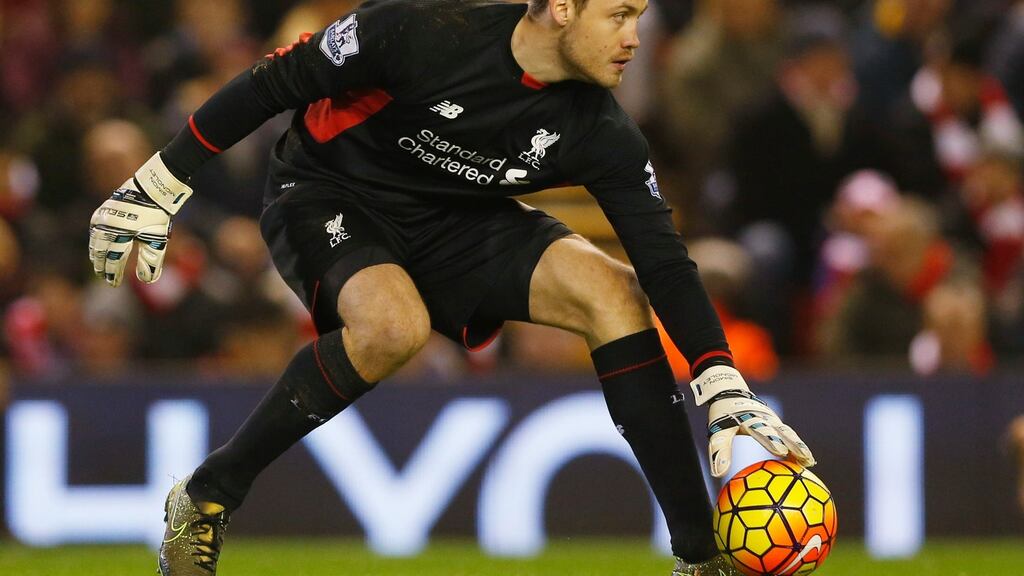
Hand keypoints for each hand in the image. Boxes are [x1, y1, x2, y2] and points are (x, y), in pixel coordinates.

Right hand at [88, 153, 191, 286]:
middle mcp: (108, 226)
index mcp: (121, 234)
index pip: (114, 259)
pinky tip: (96, 246)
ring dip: (96, 254)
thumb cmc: (156, 216)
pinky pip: (95, 229)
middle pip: (101, 251)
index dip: (113, 273)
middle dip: (102, 265)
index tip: (114, 283)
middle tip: (104, 277)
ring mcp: (103, 217)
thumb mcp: (157, 240)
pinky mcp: (103, 210)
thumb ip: (151, 261)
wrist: (151, 189)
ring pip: (95, 241)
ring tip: (97, 265)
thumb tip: (146, 280)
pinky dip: (95, 240)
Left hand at [689, 365, 814, 476]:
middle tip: (804, 457)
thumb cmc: (723, 415)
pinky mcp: (777, 424)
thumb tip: (718, 475)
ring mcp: (773, 421)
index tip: (781, 452)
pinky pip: (789, 436)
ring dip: (800, 447)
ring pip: (789, 434)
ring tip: (809, 461)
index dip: (771, 440)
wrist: (731, 393)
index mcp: (750, 419)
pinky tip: (807, 462)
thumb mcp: (718, 432)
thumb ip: (719, 451)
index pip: (762, 430)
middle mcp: (765, 419)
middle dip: (794, 444)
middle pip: (782, 432)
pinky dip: (798, 447)